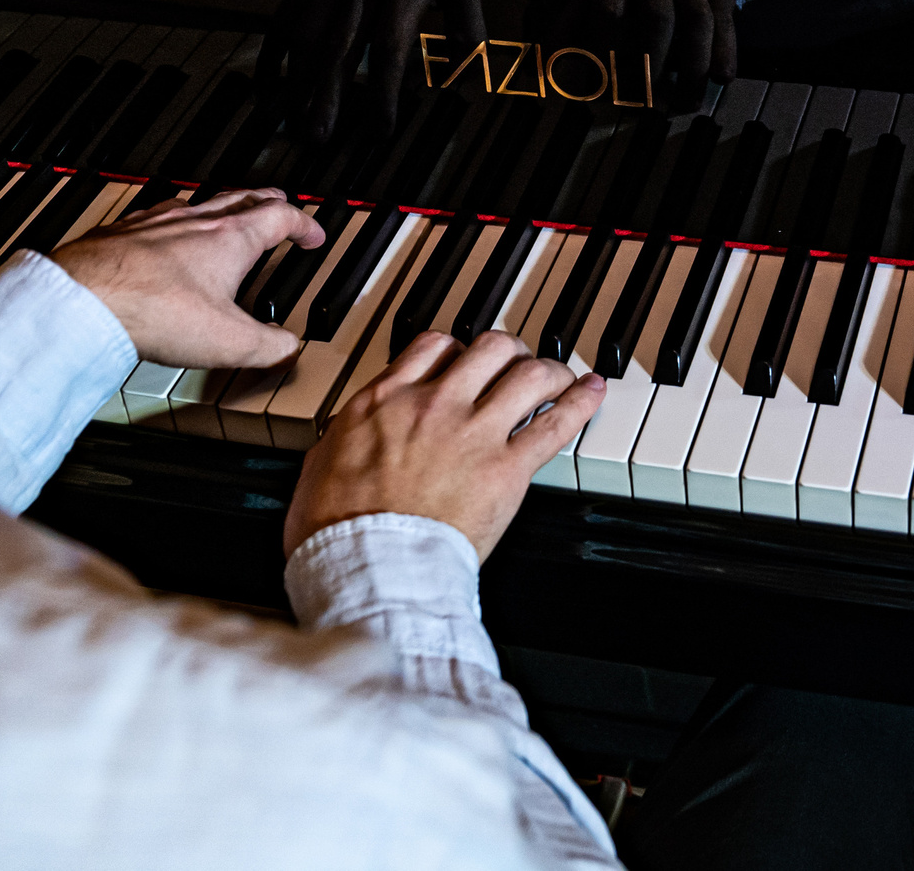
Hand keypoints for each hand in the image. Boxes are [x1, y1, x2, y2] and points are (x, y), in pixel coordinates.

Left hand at [52, 188, 322, 367]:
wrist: (86, 300)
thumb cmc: (154, 311)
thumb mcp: (230, 342)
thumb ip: (268, 346)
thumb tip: (287, 348)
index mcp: (231, 239)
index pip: (281, 217)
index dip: (304, 224)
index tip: (312, 235)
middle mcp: (195, 221)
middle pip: (242, 198)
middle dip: (267, 201)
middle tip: (279, 206)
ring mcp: (156, 223)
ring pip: (200, 203)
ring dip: (221, 208)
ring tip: (225, 217)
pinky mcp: (123, 234)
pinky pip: (158, 217)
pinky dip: (175, 223)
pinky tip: (165, 236)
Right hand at [264, 0, 484, 144]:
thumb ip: (468, 30)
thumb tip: (468, 79)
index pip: (390, 50)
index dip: (382, 93)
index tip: (379, 130)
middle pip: (340, 49)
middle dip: (326, 97)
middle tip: (316, 138)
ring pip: (308, 36)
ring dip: (296, 81)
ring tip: (287, 119)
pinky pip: (288, 14)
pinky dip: (276, 50)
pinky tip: (269, 81)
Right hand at [284, 329, 605, 561]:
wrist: (371, 567)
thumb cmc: (338, 531)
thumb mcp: (320, 465)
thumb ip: (345, 437)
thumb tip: (343, 436)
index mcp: (386, 399)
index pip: (435, 346)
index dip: (458, 349)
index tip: (466, 359)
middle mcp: (435, 403)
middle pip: (489, 348)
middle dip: (509, 351)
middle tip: (517, 362)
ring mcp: (475, 432)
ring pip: (528, 374)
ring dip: (549, 370)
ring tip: (559, 375)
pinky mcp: (508, 468)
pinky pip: (555, 424)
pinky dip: (580, 403)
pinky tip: (593, 391)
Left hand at [561, 0, 738, 90]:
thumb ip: (568, 26)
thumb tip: (538, 71)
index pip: (609, 13)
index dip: (605, 54)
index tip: (604, 92)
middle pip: (656, 22)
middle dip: (651, 69)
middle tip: (647, 106)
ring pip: (696, 25)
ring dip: (693, 70)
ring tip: (685, 104)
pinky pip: (726, 23)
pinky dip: (725, 53)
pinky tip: (721, 79)